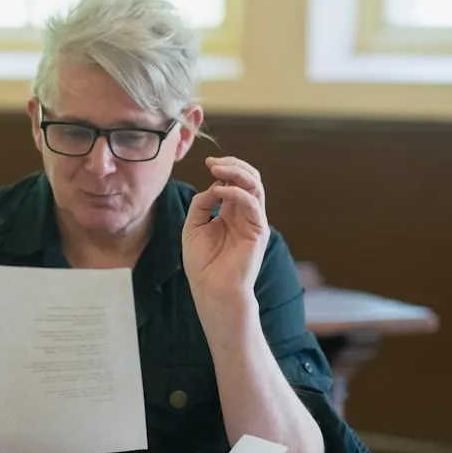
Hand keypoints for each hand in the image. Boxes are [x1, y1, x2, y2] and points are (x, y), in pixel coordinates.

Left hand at [181, 156, 269, 305]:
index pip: (235, 182)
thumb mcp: (194, 227)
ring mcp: (253, 221)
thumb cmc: (202, 263)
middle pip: (249, 179)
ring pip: (256, 187)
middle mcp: (244, 214)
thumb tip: (213, 185)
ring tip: (218, 169)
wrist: (212, 290)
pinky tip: (222, 191)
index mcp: (230, 212)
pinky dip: (238, 193)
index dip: (224, 168)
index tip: (208, 162)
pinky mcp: (258, 231)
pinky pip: (253, 204)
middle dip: (234, 165)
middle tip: (214, 162)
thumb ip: (201, 204)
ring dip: (237, 173)